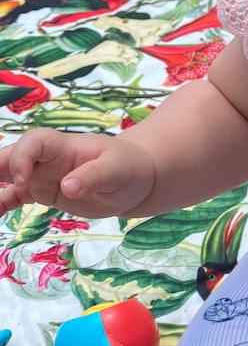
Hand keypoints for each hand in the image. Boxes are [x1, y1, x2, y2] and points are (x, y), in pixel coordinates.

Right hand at [0, 129, 154, 218]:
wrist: (134, 180)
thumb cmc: (128, 167)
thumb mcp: (117, 170)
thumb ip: (94, 176)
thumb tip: (69, 187)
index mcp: (64, 146)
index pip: (34, 142)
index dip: (22, 157)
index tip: (21, 181)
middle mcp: (46, 158)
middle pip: (10, 156)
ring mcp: (41, 175)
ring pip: (6, 175)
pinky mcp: (42, 192)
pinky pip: (13, 196)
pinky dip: (0, 203)